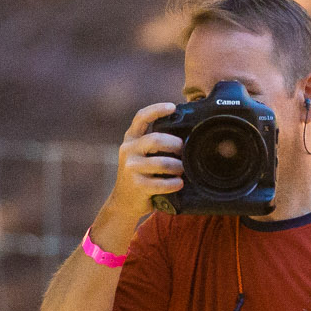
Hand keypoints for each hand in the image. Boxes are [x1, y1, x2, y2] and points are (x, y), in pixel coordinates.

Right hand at [97, 102, 183, 241]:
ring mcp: (131, 168)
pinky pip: (162, 183)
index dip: (157, 109)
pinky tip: (179, 183)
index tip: (173, 107)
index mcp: (131, 139)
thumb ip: (155, 144)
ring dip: (178, 166)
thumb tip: (185, 134)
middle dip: (175, 144)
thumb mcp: (142, 155)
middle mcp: (128, 150)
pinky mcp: (137, 185)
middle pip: (156, 140)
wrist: (124, 203)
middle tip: (183, 151)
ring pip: (162, 163)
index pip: (141, 117)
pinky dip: (174, 183)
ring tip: (182, 170)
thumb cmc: (142, 175)